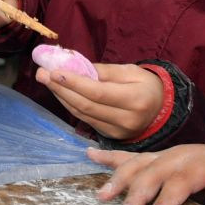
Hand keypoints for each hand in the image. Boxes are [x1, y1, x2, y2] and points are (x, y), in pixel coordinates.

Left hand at [39, 61, 164, 139]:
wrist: (162, 109)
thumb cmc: (146, 85)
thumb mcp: (131, 71)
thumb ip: (103, 71)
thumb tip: (73, 67)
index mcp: (136, 99)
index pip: (98, 92)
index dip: (74, 83)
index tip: (54, 71)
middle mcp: (127, 119)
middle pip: (86, 105)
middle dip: (61, 89)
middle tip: (42, 74)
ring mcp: (118, 131)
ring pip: (82, 114)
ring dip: (62, 97)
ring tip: (47, 80)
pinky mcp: (111, 136)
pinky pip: (86, 120)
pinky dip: (71, 105)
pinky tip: (61, 93)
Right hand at [90, 141, 204, 204]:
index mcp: (204, 162)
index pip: (182, 180)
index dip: (168, 198)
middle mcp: (181, 155)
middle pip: (155, 172)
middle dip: (137, 194)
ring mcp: (166, 154)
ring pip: (139, 164)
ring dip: (119, 179)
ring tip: (103, 196)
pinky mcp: (158, 157)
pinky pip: (132, 156)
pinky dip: (110, 156)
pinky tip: (90, 154)